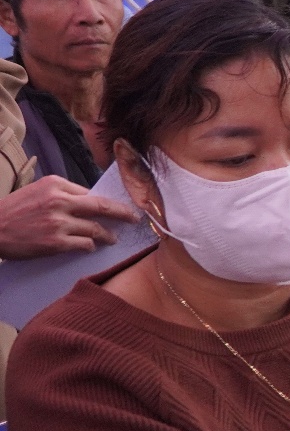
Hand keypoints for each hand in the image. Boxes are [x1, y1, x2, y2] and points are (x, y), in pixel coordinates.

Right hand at [0, 176, 140, 258]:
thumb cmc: (12, 211)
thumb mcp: (36, 192)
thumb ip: (62, 194)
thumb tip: (89, 201)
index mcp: (55, 184)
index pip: (91, 193)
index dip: (109, 201)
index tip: (122, 205)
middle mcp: (59, 201)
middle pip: (103, 206)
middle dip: (124, 213)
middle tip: (135, 218)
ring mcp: (59, 222)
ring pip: (96, 228)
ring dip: (108, 235)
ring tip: (113, 238)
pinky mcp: (56, 242)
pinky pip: (84, 244)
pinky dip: (91, 246)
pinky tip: (91, 246)